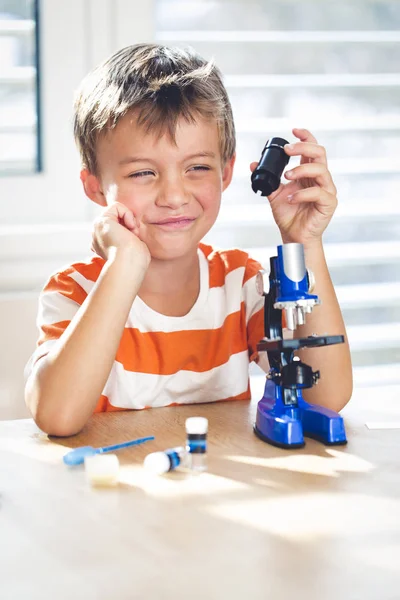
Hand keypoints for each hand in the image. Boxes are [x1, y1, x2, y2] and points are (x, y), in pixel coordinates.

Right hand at [92, 202, 150, 265]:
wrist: (129, 264)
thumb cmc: (135, 261)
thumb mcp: (132, 246)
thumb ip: (128, 237)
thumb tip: (131, 230)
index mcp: (103, 245)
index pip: (118, 227)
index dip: (129, 228)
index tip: (135, 239)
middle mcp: (98, 237)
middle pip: (117, 218)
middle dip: (129, 223)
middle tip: (134, 236)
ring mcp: (97, 229)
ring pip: (116, 211)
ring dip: (129, 220)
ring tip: (132, 233)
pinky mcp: (101, 221)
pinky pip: (116, 206)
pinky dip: (127, 213)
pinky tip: (130, 227)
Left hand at [250, 128, 337, 247]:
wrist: (294, 235)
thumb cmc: (289, 215)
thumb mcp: (274, 194)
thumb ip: (267, 179)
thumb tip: (253, 165)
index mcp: (309, 172)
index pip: (312, 148)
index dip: (305, 136)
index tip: (293, 131)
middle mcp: (321, 178)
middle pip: (319, 153)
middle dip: (302, 148)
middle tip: (287, 151)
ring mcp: (327, 190)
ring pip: (320, 170)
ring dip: (301, 170)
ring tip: (286, 177)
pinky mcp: (329, 203)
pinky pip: (318, 192)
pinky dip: (301, 193)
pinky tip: (290, 198)